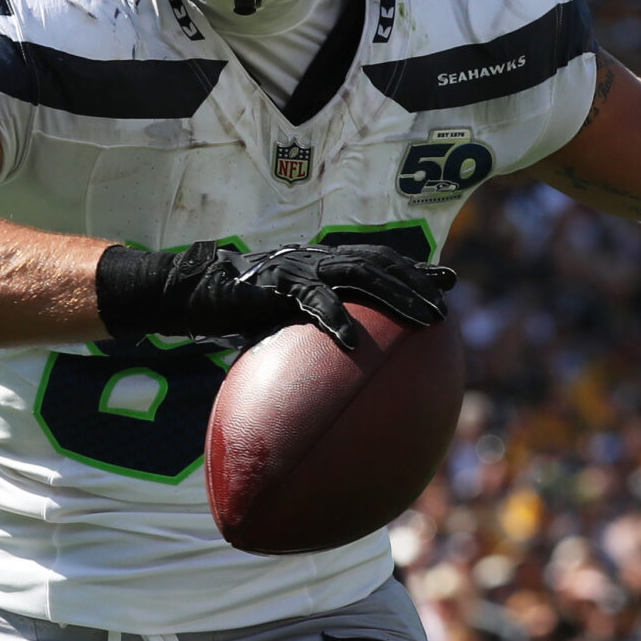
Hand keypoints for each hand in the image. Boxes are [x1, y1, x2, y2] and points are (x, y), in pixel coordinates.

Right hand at [97, 241, 455, 348]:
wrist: (191, 293)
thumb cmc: (236, 313)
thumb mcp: (281, 323)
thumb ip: (310, 338)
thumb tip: (336, 380)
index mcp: (322, 264)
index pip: (378, 261)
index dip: (414, 270)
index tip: (449, 284)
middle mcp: (318, 259)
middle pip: (380, 265)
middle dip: (417, 284)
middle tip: (445, 309)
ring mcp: (300, 267)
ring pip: (361, 275)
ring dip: (397, 298)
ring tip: (424, 321)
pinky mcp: (277, 283)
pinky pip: (314, 302)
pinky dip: (336, 319)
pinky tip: (355, 342)